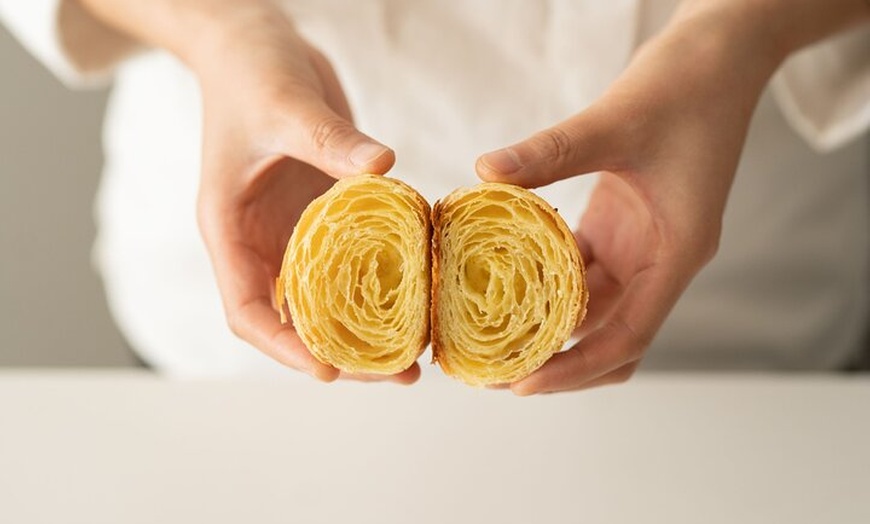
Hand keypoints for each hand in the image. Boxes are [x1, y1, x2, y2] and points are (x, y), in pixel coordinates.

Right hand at [190, 7, 418, 382]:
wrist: (253, 44)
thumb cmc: (250, 73)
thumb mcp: (284, 104)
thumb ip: (327, 138)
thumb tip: (382, 167)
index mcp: (229, 229)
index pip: (245, 310)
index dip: (283, 348)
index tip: (329, 371)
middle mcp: (260, 240)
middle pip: (293, 320)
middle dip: (342, 353)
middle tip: (399, 370)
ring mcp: (292, 230)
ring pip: (326, 300)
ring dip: (366, 330)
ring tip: (417, 352)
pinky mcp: (323, 213)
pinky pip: (352, 261)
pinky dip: (381, 285)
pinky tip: (420, 296)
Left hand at [476, 3, 785, 393]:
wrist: (719, 57)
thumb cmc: (686, 88)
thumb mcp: (616, 120)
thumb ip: (552, 151)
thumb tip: (487, 171)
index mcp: (675, 254)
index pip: (626, 337)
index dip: (576, 368)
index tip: (524, 384)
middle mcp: (659, 261)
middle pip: (610, 338)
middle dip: (559, 361)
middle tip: (498, 371)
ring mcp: (639, 246)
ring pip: (593, 309)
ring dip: (548, 326)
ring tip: (491, 336)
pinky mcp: (619, 226)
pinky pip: (579, 270)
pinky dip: (546, 282)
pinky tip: (502, 280)